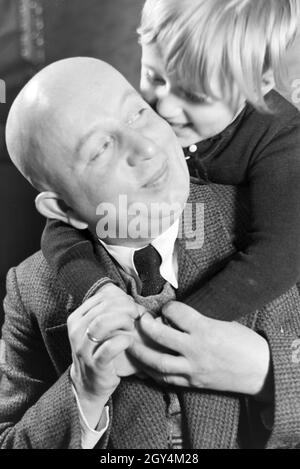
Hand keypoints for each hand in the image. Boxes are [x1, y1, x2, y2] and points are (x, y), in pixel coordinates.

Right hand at [68, 286, 139, 427]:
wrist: (88, 384)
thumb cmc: (99, 351)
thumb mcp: (98, 328)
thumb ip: (108, 311)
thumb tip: (126, 296)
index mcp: (76, 318)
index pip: (100, 298)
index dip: (120, 298)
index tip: (131, 304)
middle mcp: (76, 332)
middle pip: (103, 308)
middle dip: (124, 307)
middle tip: (135, 313)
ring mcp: (84, 349)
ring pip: (102, 324)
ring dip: (122, 320)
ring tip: (131, 325)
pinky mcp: (96, 365)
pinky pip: (110, 347)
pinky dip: (123, 340)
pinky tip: (129, 340)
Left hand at [129, 301, 269, 395]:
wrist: (260, 370)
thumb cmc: (245, 342)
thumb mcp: (223, 322)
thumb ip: (199, 320)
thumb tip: (176, 316)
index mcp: (205, 329)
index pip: (176, 312)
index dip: (168, 307)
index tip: (166, 308)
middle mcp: (196, 349)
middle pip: (160, 336)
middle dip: (146, 326)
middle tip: (140, 320)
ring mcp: (193, 369)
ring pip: (158, 362)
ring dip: (141, 352)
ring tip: (131, 344)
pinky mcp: (193, 383)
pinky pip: (166, 379)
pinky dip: (152, 372)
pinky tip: (144, 365)